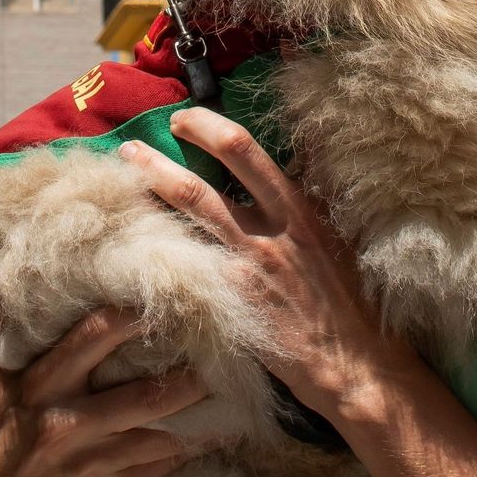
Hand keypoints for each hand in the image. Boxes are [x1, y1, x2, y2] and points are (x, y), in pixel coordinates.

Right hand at [0, 308, 210, 476]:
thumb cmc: (2, 430)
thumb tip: (9, 279)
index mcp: (41, 387)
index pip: (92, 339)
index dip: (132, 315)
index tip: (164, 294)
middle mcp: (70, 424)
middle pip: (144, 394)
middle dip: (188, 371)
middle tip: (219, 342)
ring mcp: (97, 460)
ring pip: (163, 430)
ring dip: (200, 407)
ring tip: (231, 380)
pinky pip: (166, 461)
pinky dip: (197, 442)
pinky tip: (223, 424)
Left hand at [118, 107, 391, 417]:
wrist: (352, 358)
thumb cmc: (349, 295)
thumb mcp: (338, 232)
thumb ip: (314, 187)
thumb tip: (306, 140)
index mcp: (296, 208)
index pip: (244, 150)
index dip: (207, 127)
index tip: (186, 118)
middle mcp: (267, 233)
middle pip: (202, 183)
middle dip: (161, 158)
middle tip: (134, 144)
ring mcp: (245, 269)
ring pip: (187, 221)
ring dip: (151, 189)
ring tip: (123, 174)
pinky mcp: (232, 302)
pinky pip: (187, 265)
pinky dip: (158, 246)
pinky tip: (133, 237)